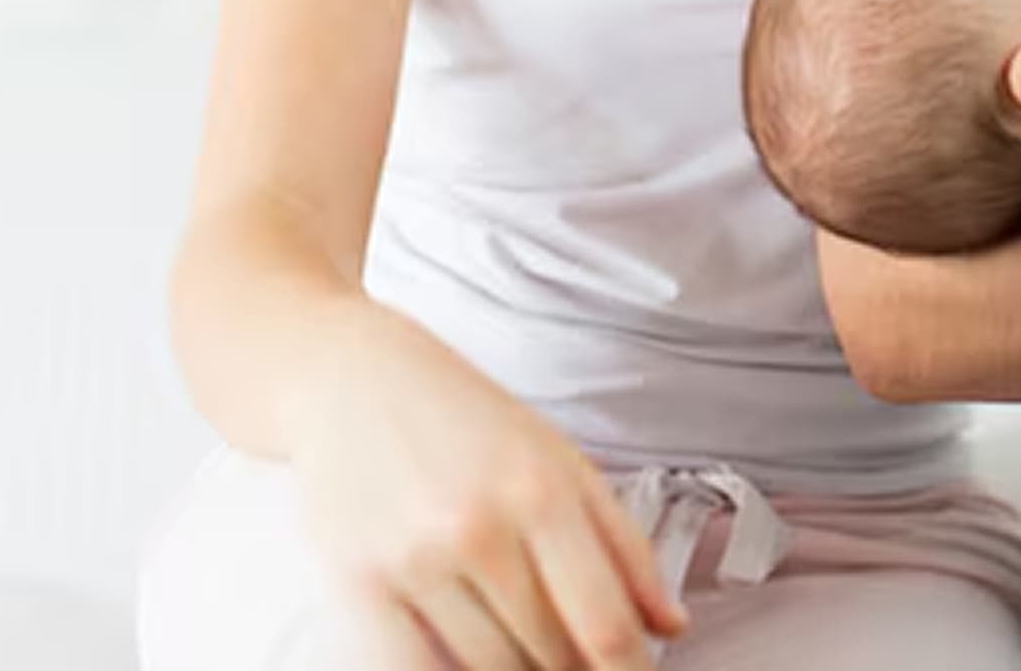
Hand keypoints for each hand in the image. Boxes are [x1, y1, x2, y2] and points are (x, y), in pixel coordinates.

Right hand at [285, 304, 684, 670]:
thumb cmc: (465, 418)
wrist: (351, 379)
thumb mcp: (561, 459)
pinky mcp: (359, 584)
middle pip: (551, 656)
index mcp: (544, 492)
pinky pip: (413, 670)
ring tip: (523, 644)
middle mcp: (480, 528)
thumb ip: (624, 546)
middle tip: (573, 652)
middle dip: (572, 667)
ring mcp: (417, 560)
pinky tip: (468, 657)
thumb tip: (669, 626)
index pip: (604, 625)